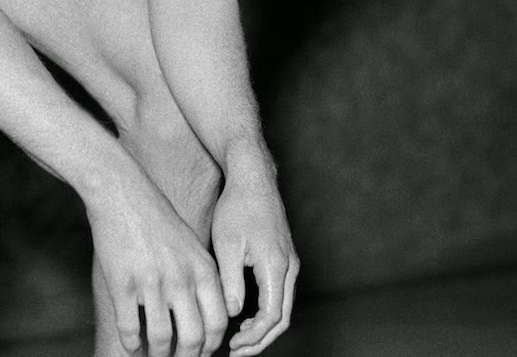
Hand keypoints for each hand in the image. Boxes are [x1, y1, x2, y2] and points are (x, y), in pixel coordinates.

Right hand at [86, 169, 229, 356]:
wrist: (122, 191)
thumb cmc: (156, 218)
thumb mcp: (190, 245)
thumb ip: (201, 279)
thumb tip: (208, 319)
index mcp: (202, 269)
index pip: (218, 324)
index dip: (210, 347)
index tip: (200, 353)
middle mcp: (181, 278)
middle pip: (193, 339)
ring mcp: (152, 282)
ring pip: (161, 339)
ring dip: (157, 355)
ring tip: (153, 356)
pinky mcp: (123, 283)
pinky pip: (129, 329)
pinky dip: (131, 343)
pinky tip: (131, 343)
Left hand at [211, 170, 298, 354]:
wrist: (253, 178)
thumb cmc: (237, 207)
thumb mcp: (227, 244)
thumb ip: (231, 282)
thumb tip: (233, 314)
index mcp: (277, 267)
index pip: (271, 317)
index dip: (253, 338)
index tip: (231, 345)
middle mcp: (290, 268)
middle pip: (281, 318)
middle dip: (260, 340)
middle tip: (235, 351)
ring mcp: (290, 262)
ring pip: (282, 307)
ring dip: (263, 327)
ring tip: (237, 338)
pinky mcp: (284, 257)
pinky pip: (280, 294)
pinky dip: (266, 311)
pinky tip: (245, 315)